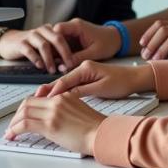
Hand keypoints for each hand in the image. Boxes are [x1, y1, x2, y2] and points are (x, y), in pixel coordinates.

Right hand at [0, 26, 77, 72]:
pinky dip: (36, 58)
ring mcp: (31, 35)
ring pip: (44, 45)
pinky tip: (40, 66)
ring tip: (53, 70)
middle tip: (69, 66)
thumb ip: (56, 52)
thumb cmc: (30, 46)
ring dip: (50, 59)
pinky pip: (29, 50)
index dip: (71, 50)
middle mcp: (42, 30)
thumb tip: (68, 65)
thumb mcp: (45, 47)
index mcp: (51, 30)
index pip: (65, 37)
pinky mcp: (21, 42)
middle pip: (57, 38)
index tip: (75, 63)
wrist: (7, 41)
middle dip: (64, 53)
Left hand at [4, 92, 105, 154]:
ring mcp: (52, 112)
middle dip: (16, 115)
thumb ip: (63, 110)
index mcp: (64, 96)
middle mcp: (56, 100)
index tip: (21, 117)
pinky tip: (12, 136)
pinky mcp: (50, 125)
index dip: (25, 108)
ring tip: (10, 133)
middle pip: (27, 103)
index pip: (37, 98)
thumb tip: (50, 119)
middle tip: (13, 125)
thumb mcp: (77, 111)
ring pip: (23, 112)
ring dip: (13, 123)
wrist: (102, 134)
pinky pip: (25, 124)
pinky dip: (14, 130)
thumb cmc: (94, 127)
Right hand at [36, 60, 154, 99]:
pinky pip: (70, 83)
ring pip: (64, 82)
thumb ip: (82, 90)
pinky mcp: (87, 76)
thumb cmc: (122, 82)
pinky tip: (55, 98)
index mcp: (85, 67)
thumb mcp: (101, 88)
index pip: (64, 79)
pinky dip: (62, 90)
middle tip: (33, 100)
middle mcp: (82, 66)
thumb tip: (64, 95)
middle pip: (61, 79)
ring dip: (53, 91)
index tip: (41, 100)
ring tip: (39, 100)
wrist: (135, 78)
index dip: (52, 91)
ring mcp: (84, 70)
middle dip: (47, 90)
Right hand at [49, 18, 121, 65]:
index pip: (57, 30)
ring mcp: (70, 33)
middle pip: (53, 35)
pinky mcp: (71, 40)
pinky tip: (59, 65)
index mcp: (77, 26)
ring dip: (54, 54)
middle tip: (53, 66)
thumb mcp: (94, 52)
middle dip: (51, 51)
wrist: (115, 39)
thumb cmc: (107, 43)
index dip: (54, 44)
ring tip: (54, 68)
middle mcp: (71, 27)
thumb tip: (62, 67)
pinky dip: (58, 55)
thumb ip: (78, 58)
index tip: (58, 59)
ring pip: (54, 42)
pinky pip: (60, 46)